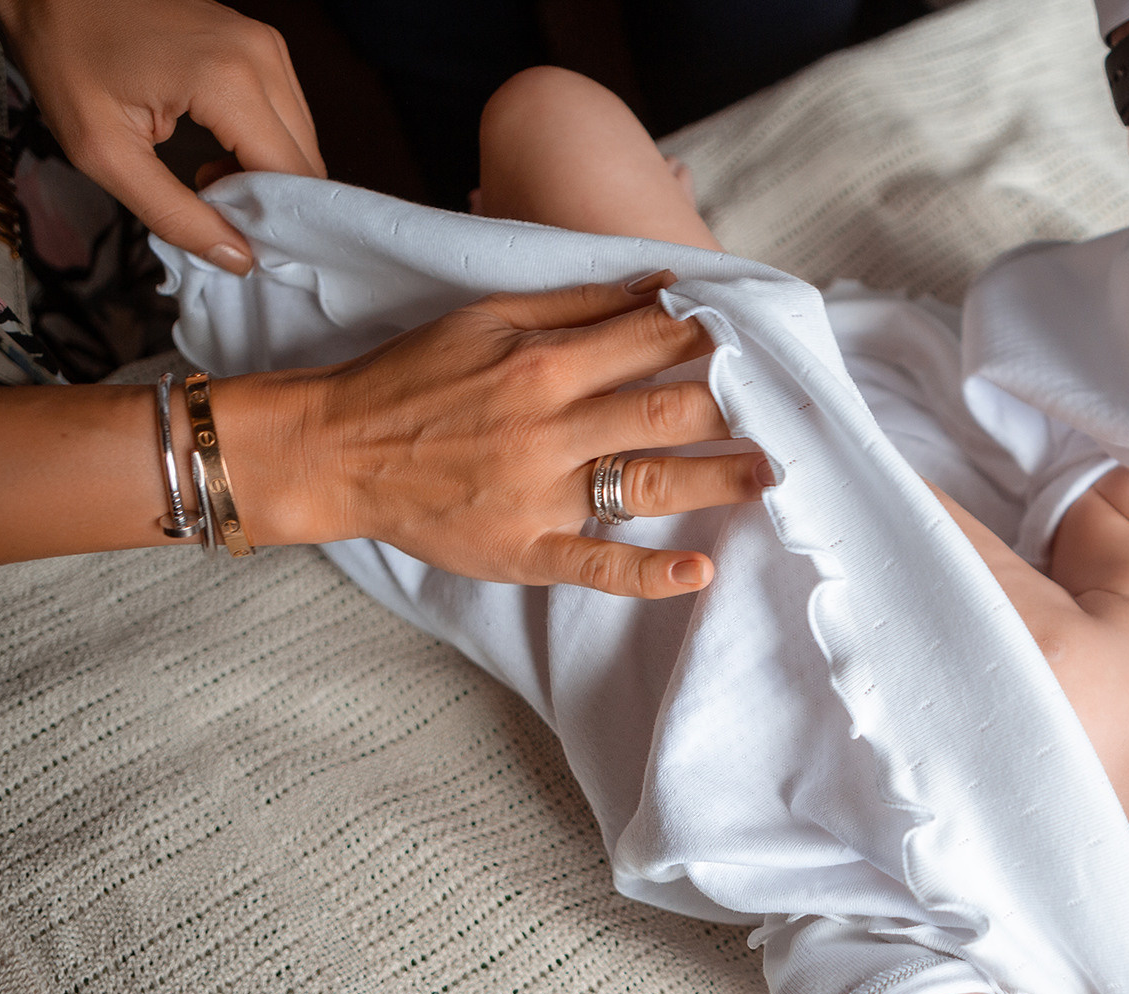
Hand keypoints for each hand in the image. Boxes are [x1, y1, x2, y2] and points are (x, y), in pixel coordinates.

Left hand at [0, 0, 325, 273]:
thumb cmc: (64, 58)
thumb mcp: (104, 152)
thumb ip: (174, 215)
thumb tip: (238, 259)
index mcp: (229, 80)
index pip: (291, 178)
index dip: (274, 223)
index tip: (237, 243)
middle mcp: (262, 55)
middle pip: (305, 160)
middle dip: (272, 200)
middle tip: (215, 210)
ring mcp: (265, 44)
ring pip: (302, 140)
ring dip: (268, 172)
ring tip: (208, 174)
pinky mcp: (260, 42)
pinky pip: (287, 113)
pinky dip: (263, 144)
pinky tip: (219, 147)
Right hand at [235, 273, 768, 597]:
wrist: (334, 447)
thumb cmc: (414, 377)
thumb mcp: (488, 316)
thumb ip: (578, 302)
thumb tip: (659, 284)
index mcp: (544, 362)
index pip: (653, 343)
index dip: (715, 340)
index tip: (764, 342)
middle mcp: (550, 427)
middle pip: (668, 412)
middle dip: (737, 408)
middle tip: (794, 411)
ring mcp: (540, 494)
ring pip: (650, 484)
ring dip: (722, 479)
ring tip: (777, 475)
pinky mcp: (525, 549)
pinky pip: (596, 567)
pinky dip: (649, 575)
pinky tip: (700, 572)